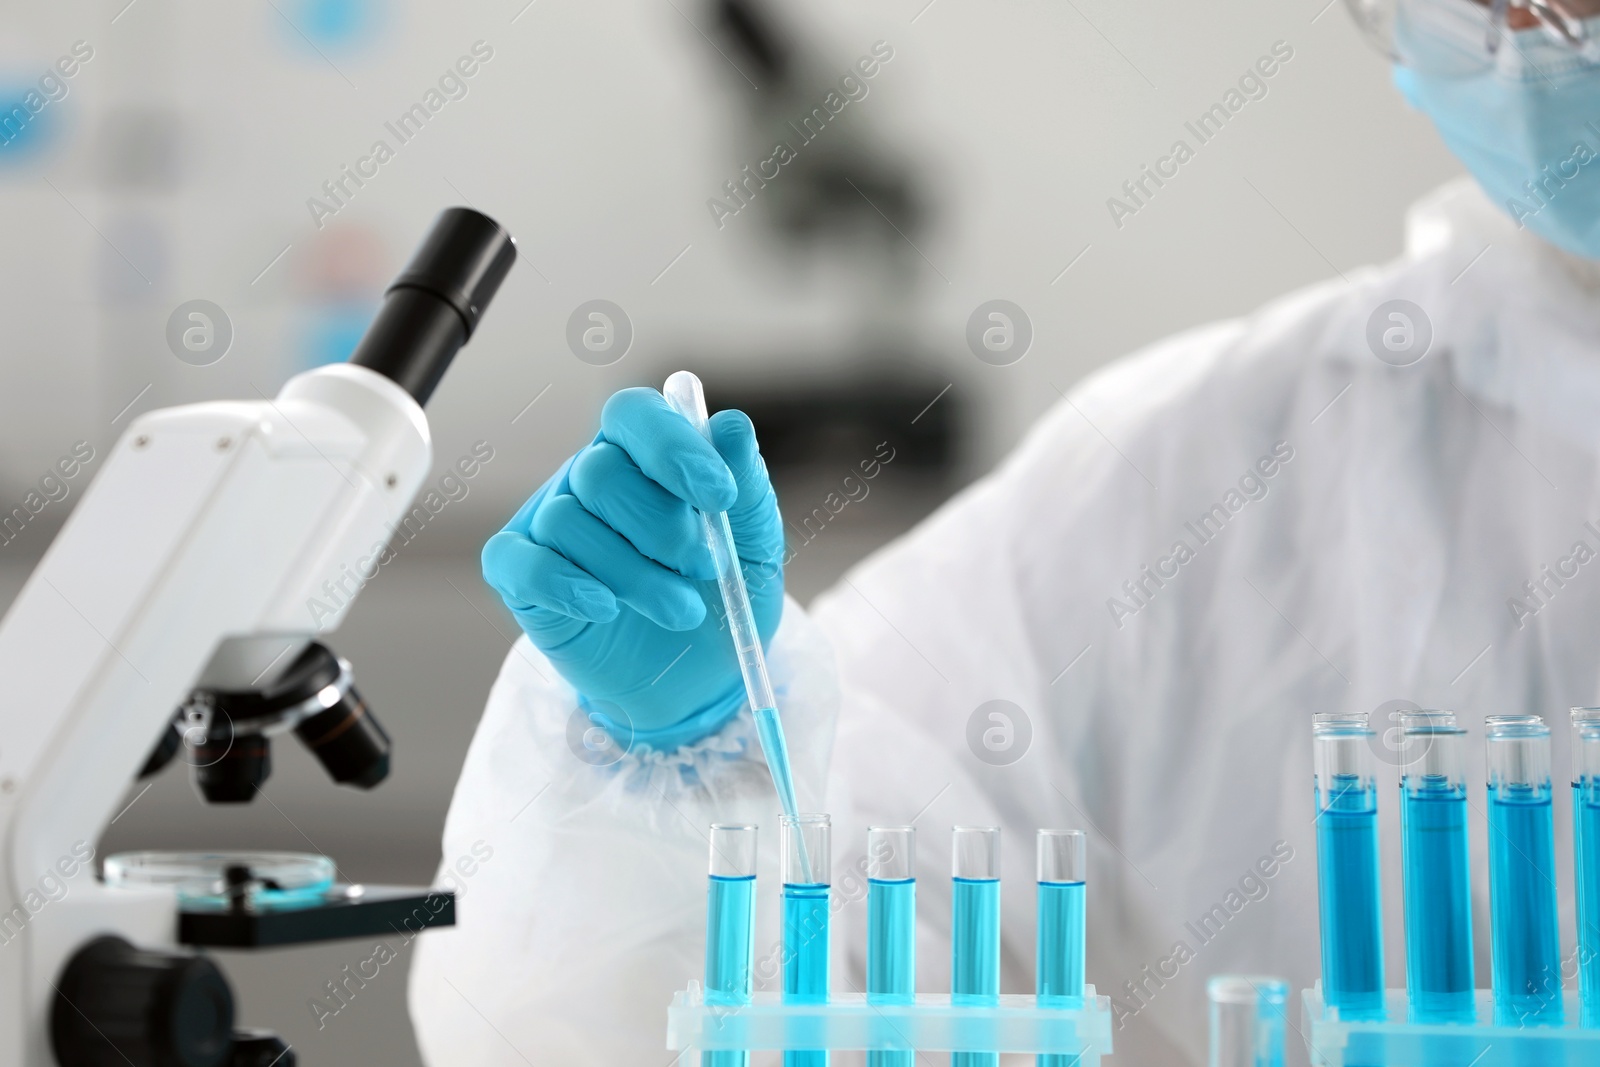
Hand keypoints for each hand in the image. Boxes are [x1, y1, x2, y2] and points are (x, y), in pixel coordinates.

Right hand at [482, 387, 784, 743]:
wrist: (700, 678)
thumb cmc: (724, 596)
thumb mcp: (754, 546)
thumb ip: (747, 487)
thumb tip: (732, 425)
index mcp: (643, 454)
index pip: (634, 414)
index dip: (672, 447)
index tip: (720, 496)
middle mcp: (588, 478)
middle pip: (598, 472)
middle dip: (661, 527)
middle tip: (707, 568)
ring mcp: (548, 524)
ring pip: (567, 523)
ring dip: (634, 575)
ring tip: (683, 611)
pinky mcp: (520, 576)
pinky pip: (520, 563)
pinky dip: (564, 585)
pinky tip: (606, 608)